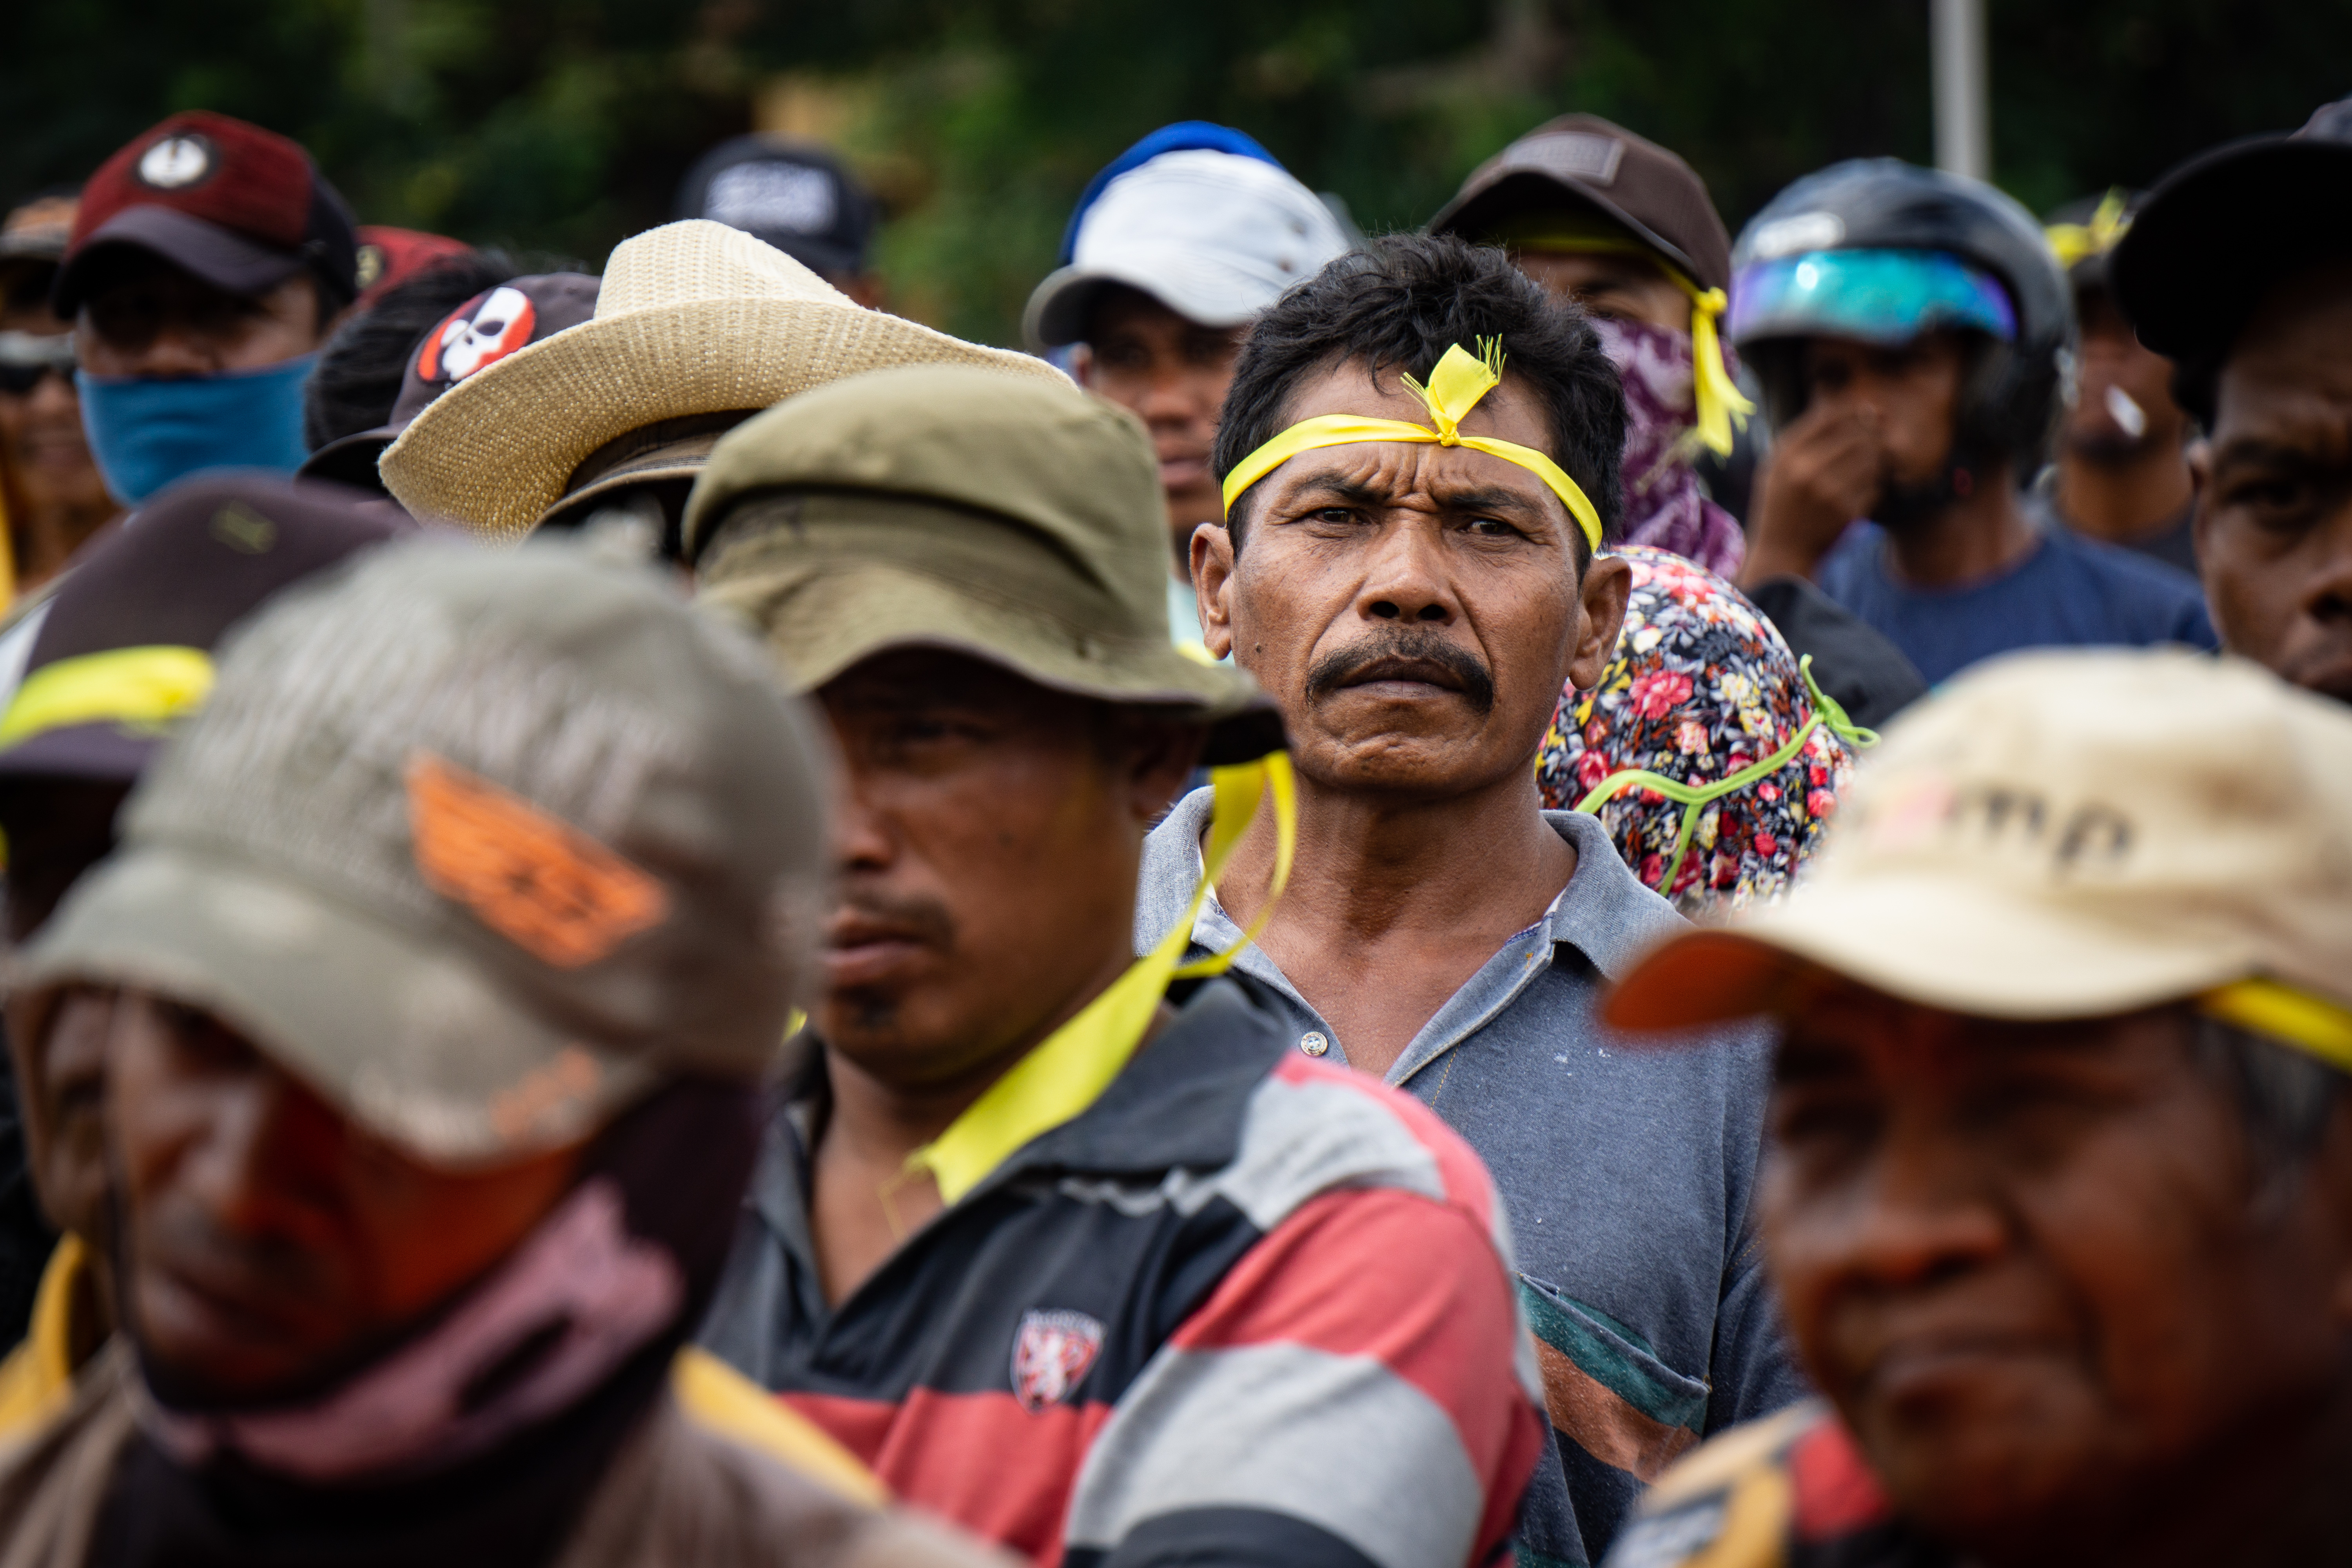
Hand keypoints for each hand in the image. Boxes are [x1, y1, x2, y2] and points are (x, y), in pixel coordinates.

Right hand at [1741, 403, 1883, 585]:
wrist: (1782, 554)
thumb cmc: (1780, 507)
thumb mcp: (1775, 470)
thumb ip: (1799, 440)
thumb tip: (1835, 405)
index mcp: (1786, 456)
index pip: (1829, 417)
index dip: (1854, 409)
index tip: (1868, 409)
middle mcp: (1806, 471)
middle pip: (1857, 435)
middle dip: (1873, 434)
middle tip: (1878, 436)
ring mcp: (1828, 493)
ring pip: (1871, 460)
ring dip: (1877, 460)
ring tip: (1869, 466)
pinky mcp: (1846, 512)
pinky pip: (1875, 486)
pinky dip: (1873, 487)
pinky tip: (1859, 494)